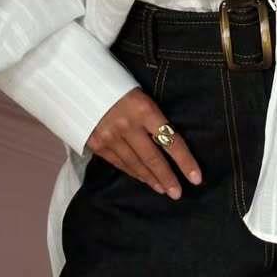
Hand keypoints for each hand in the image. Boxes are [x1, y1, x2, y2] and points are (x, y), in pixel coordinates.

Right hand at [85, 87, 201, 197]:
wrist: (79, 82)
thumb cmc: (117, 84)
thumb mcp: (140, 94)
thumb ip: (152, 117)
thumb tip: (168, 140)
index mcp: (144, 109)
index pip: (170, 140)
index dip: (185, 161)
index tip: (196, 178)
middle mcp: (128, 126)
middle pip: (153, 158)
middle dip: (168, 178)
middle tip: (178, 194)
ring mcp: (110, 137)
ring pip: (135, 164)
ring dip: (151, 179)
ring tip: (164, 190)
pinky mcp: (96, 144)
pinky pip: (119, 163)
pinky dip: (133, 172)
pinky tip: (143, 179)